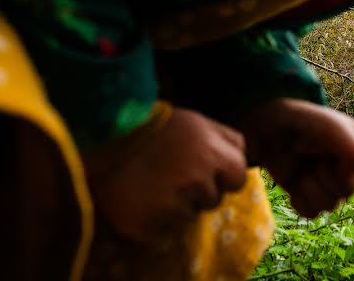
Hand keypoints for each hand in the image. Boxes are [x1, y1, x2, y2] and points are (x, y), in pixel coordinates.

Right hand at [84, 107, 247, 242]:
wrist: (106, 138)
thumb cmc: (158, 127)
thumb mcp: (199, 122)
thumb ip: (229, 139)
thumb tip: (247, 158)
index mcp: (213, 155)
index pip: (239, 179)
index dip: (224, 175)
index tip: (205, 168)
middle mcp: (197, 182)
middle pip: (213, 200)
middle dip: (200, 190)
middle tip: (173, 173)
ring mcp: (173, 207)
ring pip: (189, 217)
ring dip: (177, 205)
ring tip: (155, 183)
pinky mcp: (149, 226)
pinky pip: (165, 231)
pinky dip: (156, 220)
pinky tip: (143, 198)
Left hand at [240, 98, 353, 217]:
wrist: (269, 129)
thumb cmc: (304, 124)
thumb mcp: (335, 129)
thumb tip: (350, 186)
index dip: (351, 168)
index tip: (333, 148)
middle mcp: (348, 170)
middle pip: (347, 192)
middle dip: (325, 175)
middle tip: (312, 155)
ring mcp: (328, 185)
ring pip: (329, 206)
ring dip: (310, 186)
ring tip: (302, 167)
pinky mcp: (309, 197)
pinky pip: (312, 213)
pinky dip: (300, 200)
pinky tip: (295, 182)